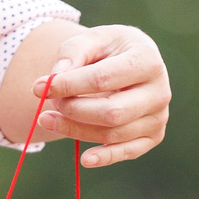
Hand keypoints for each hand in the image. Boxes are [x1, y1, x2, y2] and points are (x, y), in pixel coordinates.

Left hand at [1, 21, 169, 166]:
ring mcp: (158, 116)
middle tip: (50, 103)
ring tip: (46, 119)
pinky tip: (84, 159)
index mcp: (147, 60)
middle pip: (111, 112)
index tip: (39, 88)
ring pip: (113, 133)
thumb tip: (51, 82)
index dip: (68, 86)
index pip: (102, 79)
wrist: (128, 62)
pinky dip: (105, 157)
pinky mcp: (152, 136)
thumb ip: (71, 54)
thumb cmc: (107, 50)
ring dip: (75, 130)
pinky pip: (127, 152)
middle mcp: (159, 91)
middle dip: (73, 110)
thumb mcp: (91, 39)